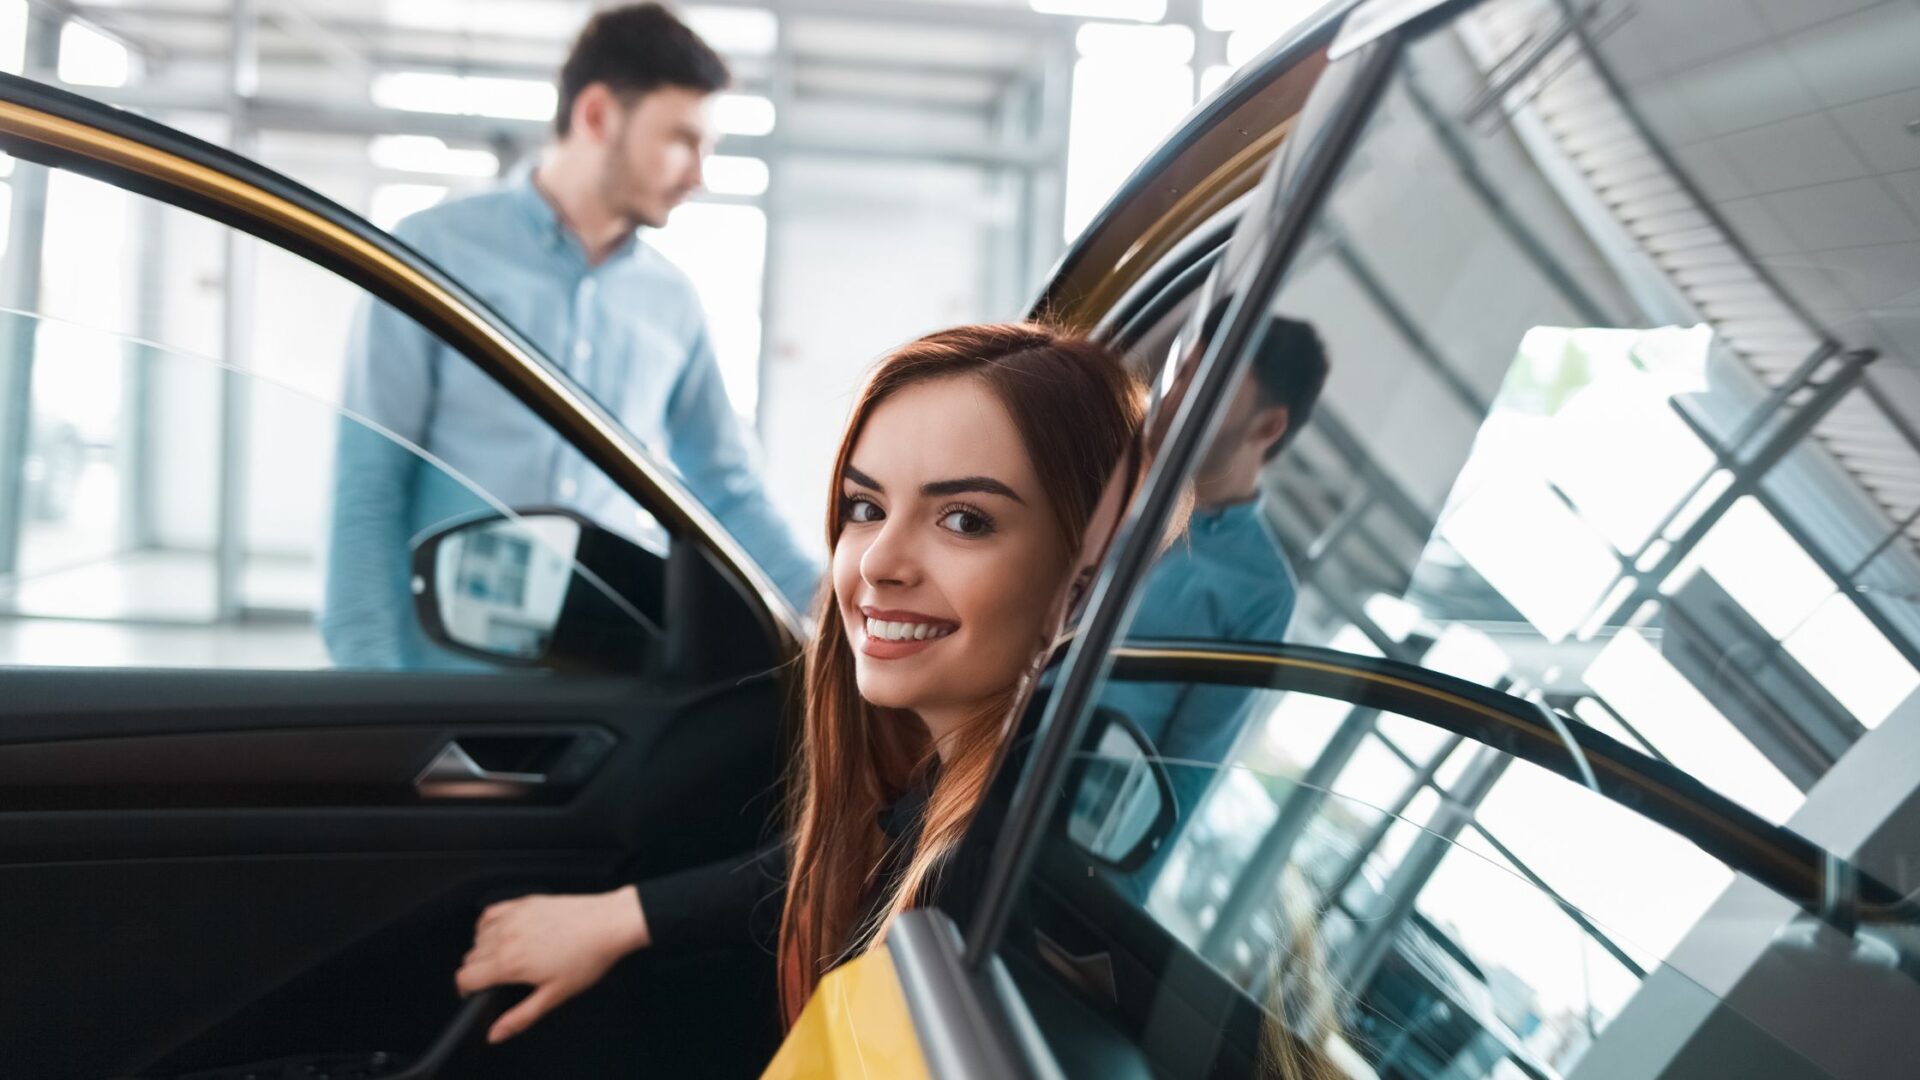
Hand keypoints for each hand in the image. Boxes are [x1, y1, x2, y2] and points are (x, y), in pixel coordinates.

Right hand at [454, 885, 651, 1043]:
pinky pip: (491, 913)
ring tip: (504, 958)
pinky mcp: (524, 902)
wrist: (609, 924)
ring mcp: (514, 916)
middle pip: (470, 957)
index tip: (475, 994)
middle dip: (477, 971)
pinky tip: (503, 933)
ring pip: (478, 935)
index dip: (466, 990)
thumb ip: (521, 1017)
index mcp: (510, 962)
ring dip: (483, 948)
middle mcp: (506, 936)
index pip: (465, 976)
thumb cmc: (587, 958)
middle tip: (497, 979)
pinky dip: (489, 924)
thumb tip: (497, 1033)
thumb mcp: (555, 995)